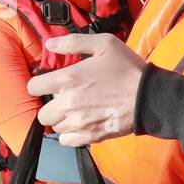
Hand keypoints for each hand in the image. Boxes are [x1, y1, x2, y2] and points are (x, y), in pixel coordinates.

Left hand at [27, 33, 146, 146]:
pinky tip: (82, 124)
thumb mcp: (103, 44)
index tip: (52, 84)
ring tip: (78, 111)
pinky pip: (67, 141)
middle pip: (43, 114)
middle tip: (68, 99)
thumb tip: (49, 44)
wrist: (149, 96)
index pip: (33, 87)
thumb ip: (73, 42)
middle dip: (52, 106)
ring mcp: (79, 122)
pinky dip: (71, 134)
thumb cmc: (127, 68)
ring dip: (62, 120)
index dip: (40, 85)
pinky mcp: (90, 136)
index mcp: (68, 79)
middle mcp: (68, 103)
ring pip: (55, 128)